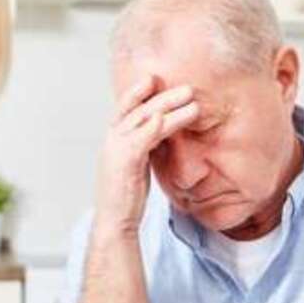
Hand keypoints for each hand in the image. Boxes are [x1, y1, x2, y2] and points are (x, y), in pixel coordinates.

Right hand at [93, 76, 199, 241]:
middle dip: (161, 94)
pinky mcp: (125, 161)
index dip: (139, 92)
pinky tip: (168, 118)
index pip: (126, 108)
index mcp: (114, 140)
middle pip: (137, 108)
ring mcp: (116, 148)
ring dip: (168, 106)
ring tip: (191, 100)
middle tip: (186, 87)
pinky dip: (155, 126)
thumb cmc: (127, 197)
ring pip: (143, 119)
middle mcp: (112, 139)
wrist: (114, 222)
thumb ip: (145, 146)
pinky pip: (141, 138)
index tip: (156, 80)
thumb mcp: (136, 165)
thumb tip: (162, 133)